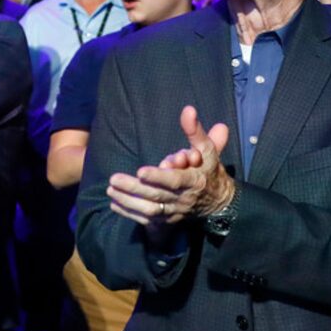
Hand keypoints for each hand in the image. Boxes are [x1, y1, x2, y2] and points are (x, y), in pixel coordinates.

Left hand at [107, 106, 232, 231]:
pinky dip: (131, 213)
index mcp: (194, 180)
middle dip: (134, 188)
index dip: (158, 177)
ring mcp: (176, 212)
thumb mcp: (206, 149)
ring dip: (129, 202)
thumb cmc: (208, 169)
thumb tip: (188, 109)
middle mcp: (184, 198)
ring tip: (111, 190)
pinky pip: (148, 220)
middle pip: (157, 195)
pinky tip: (114, 203)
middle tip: (113, 179)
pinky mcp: (169, 221)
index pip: (175, 180)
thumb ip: (195, 130)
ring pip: (151, 210)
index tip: (140, 171)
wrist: (219, 201)